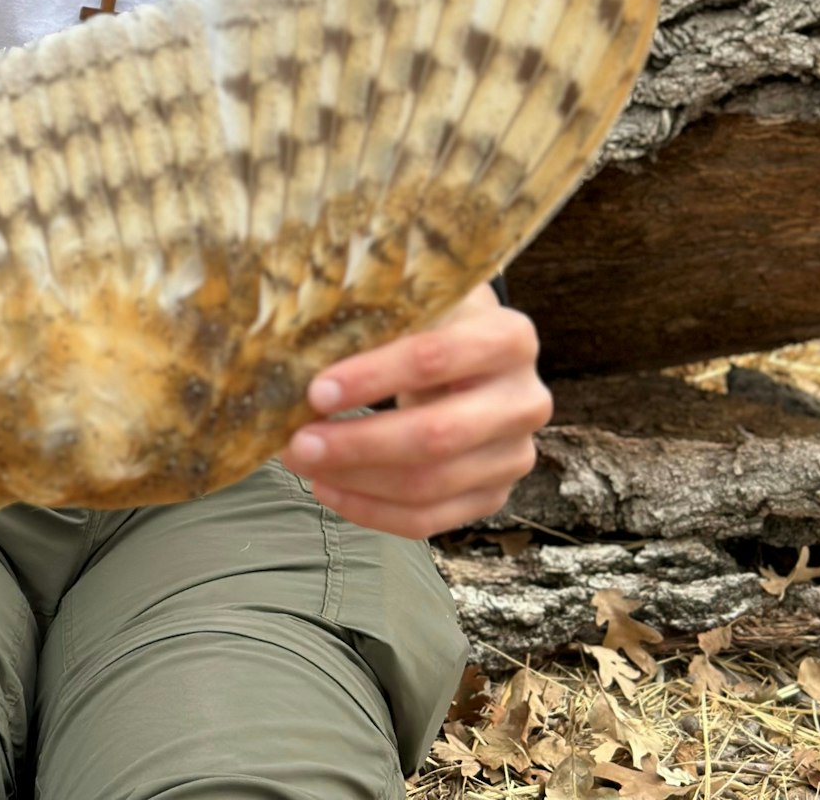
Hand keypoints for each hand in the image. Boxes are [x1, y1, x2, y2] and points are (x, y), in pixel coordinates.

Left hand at [279, 284, 550, 538]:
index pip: (433, 358)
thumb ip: (375, 315)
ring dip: (356, 480)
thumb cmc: (433, 322)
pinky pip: (429, 519)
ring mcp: (514, 454)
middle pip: (437, 435)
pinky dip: (373, 510)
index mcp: (509, 337)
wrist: (477, 355)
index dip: (372, 377)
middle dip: (358, 443)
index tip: (315, 390)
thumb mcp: (417, 301)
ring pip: (430, 484)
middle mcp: (524, 400)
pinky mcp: (494, 494)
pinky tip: (330, 489)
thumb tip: (295, 348)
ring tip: (303, 464)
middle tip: (297, 442)